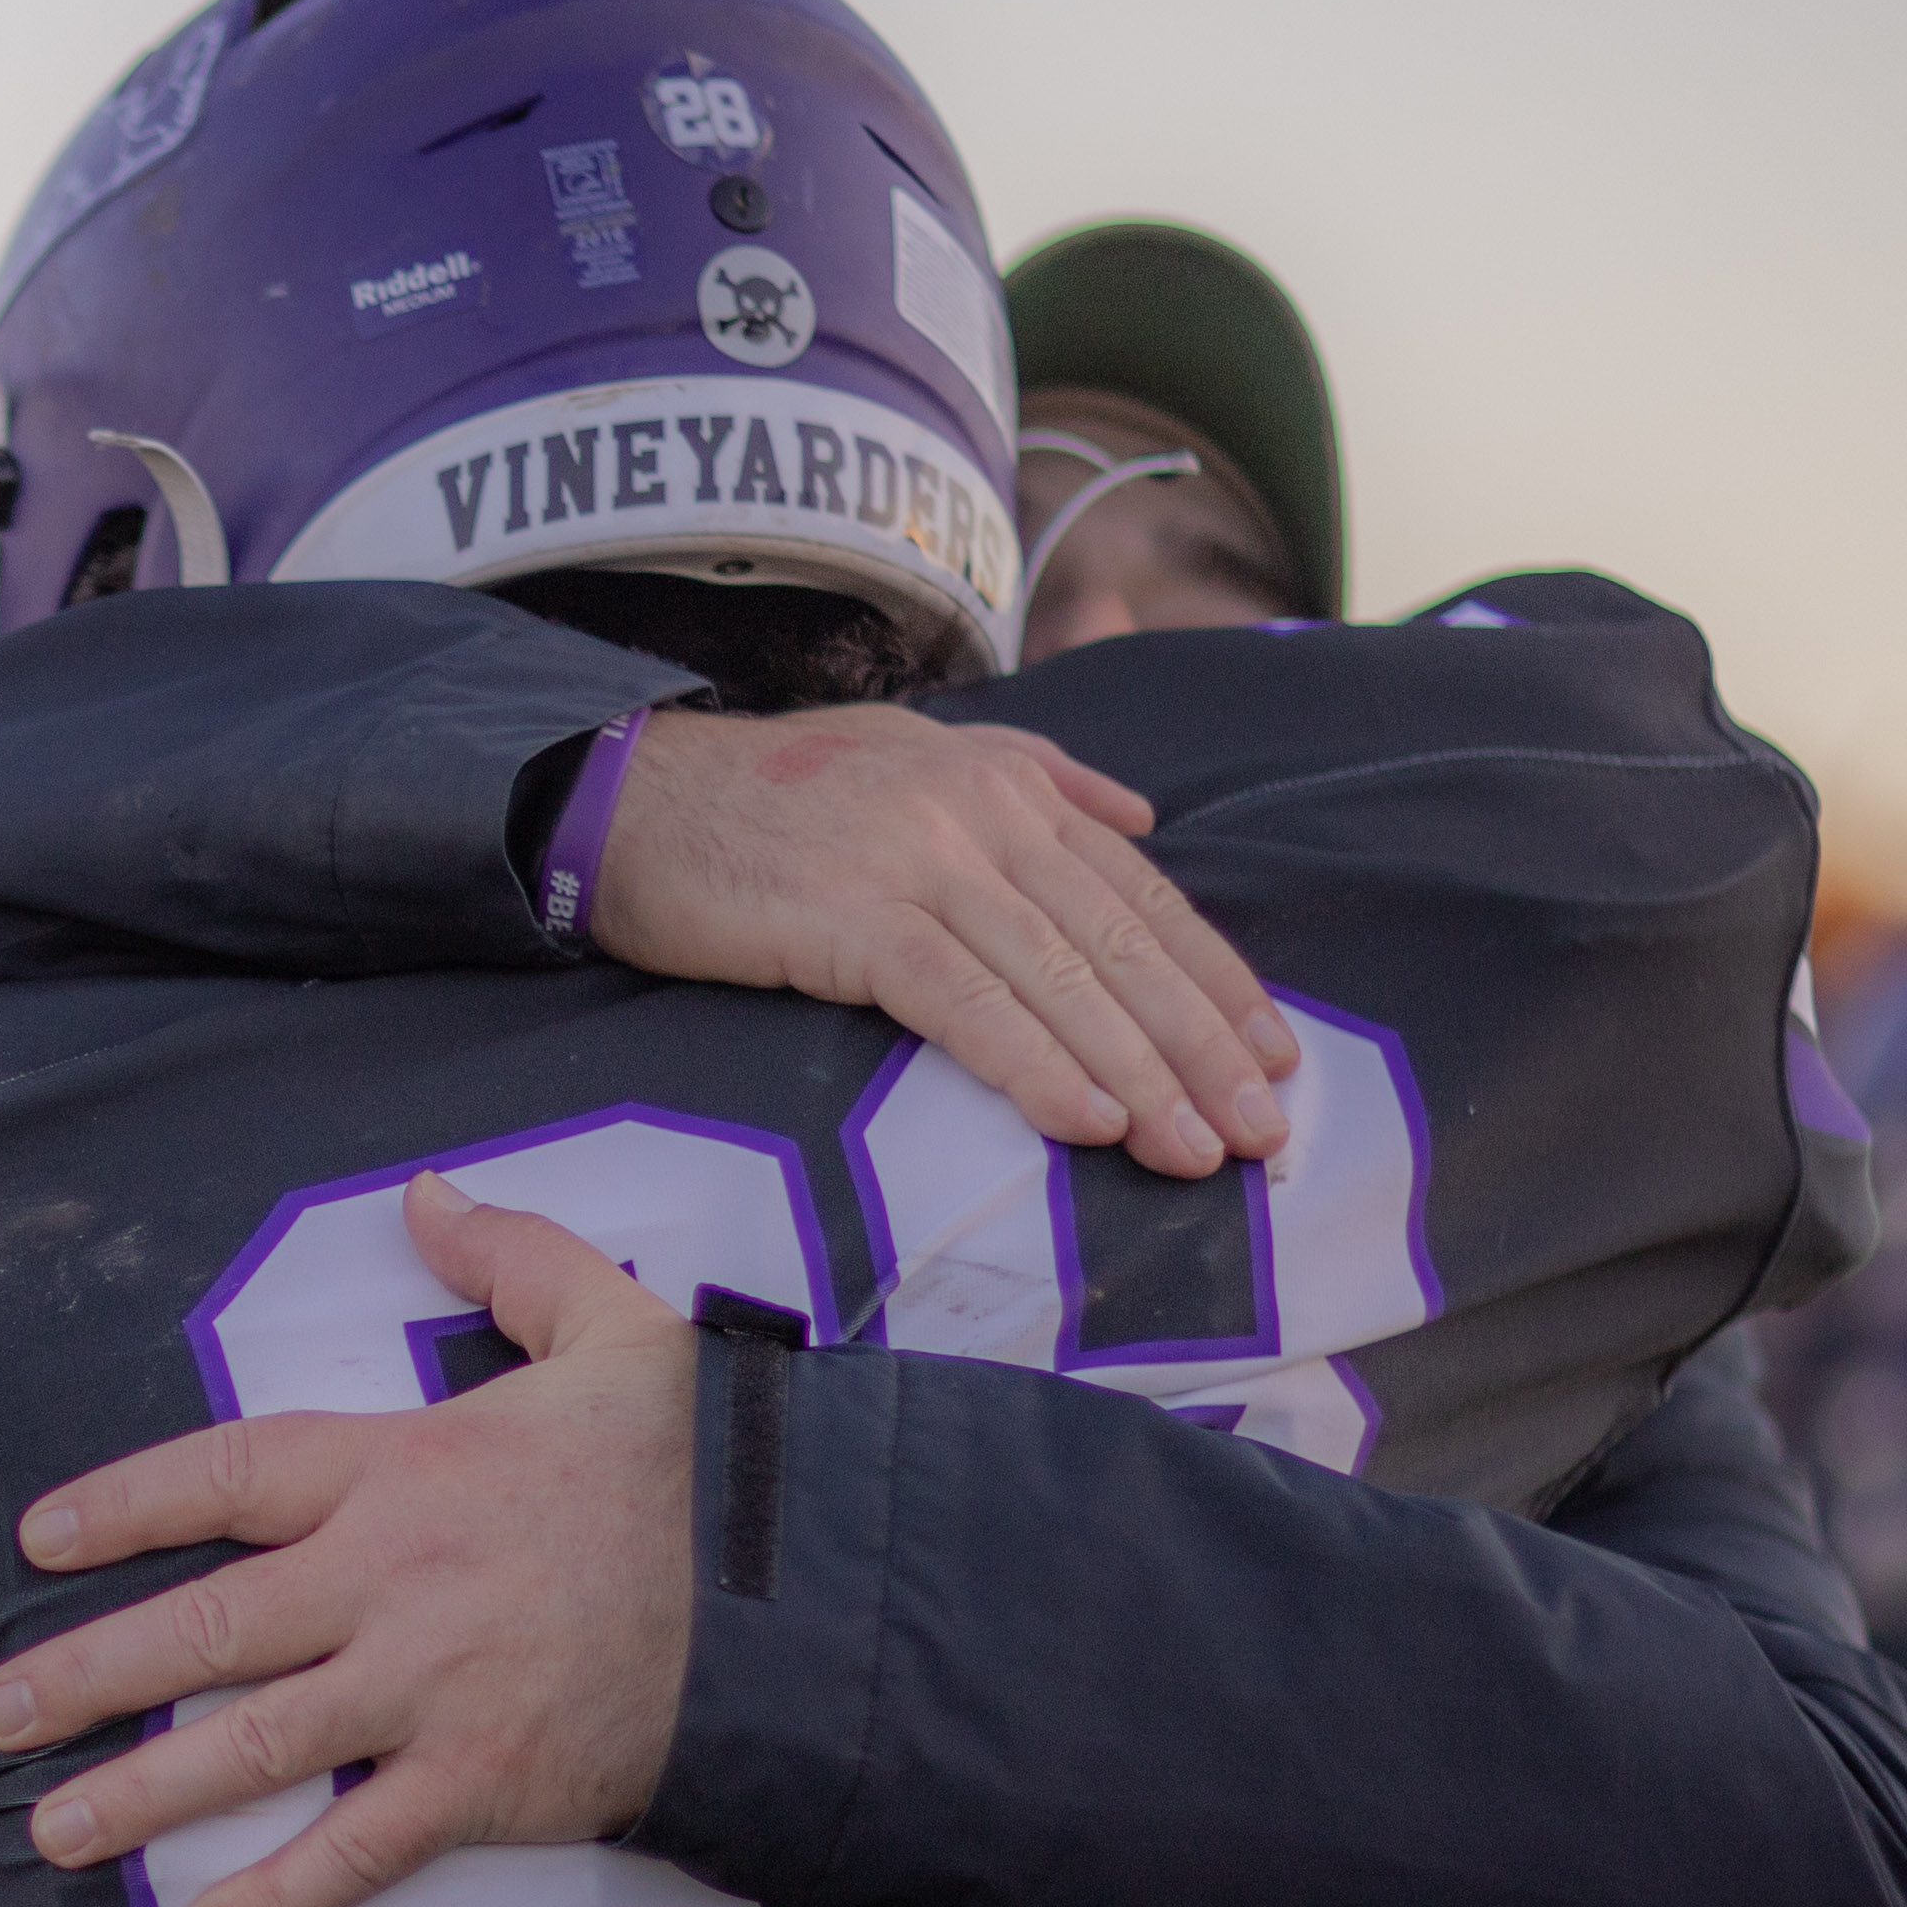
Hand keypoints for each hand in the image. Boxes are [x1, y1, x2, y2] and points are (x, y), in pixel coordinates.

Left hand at [0, 1181, 692, 1906]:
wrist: (809, 1584)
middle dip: (91, 1671)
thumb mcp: (615, 1323)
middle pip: (209, 1624)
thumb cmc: (706, 1461)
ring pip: (255, 1741)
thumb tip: (428, 1195)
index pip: (230, 1473)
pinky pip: (361, 1847)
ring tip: (51, 1832)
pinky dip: (279, 1893)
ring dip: (143, 1791)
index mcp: (406, 1465)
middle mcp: (392, 1578)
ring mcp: (432, 1688)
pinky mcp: (485, 1781)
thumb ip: (510, 1257)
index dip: (127, 1503)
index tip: (39, 1537)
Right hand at [592, 708, 1295, 1174]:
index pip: (1141, 893)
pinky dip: (1035, 1064)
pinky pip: (966, 1002)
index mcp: (1009, 784)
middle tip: (1262, 1133)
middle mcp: (982, 814)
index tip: (1275, 1056)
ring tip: (1193, 1152)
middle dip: (1202, 1047)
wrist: (631, 797)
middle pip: (1120, 944)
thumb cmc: (769, 797)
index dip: (1216, 979)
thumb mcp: (917, 754)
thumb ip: (1036, 778)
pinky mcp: (854, 917)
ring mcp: (920, 860)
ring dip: (1139, 1076)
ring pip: (1061, 980)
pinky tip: (1085, 1122)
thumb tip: (1137, 818)